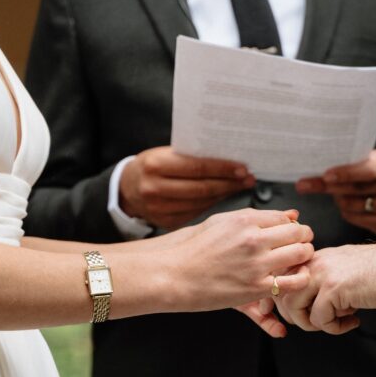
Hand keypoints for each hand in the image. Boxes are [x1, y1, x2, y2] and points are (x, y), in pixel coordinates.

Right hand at [120, 147, 255, 228]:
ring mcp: (159, 209)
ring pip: (202, 203)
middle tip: (248, 179)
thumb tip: (228, 160)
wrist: (127, 189)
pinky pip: (197, 213)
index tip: (242, 168)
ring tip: (240, 186)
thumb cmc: (151, 166)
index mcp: (155, 165)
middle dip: (229, 183)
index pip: (197, 167)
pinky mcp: (166, 223)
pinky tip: (223, 197)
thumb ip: (191, 157)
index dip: (223, 169)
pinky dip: (213, 205)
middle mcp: (154, 188)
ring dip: (224, 195)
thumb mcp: (164, 154)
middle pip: (202, 188)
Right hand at [160, 208, 313, 317]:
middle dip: (304, 239)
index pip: (286, 218)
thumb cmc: (193, 249)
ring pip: (301, 254)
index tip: (293, 233)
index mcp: (245, 220)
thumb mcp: (222, 222)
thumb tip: (290, 214)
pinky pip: (294, 281)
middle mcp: (253, 239)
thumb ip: (257, 217)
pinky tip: (295, 278)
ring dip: (305, 257)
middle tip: (301, 245)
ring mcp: (256, 264)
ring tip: (298, 261)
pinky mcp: (256, 287)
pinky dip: (301, 278)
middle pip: (299, 233)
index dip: (294, 226)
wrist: (172, 275)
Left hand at [272, 241, 375, 334]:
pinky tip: (354, 320)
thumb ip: (323, 283)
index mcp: (315, 258)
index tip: (291, 316)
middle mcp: (314, 263)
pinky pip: (320, 320)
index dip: (280, 302)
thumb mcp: (343, 272)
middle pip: (283, 297)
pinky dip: (336, 328)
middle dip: (298, 318)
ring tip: (337, 322)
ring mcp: (322, 274)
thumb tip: (308, 308)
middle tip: (322, 322)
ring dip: (314, 324)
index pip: (282, 280)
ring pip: (295, 309)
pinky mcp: (333, 289)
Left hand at [296, 148, 375, 232]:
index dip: (347, 174)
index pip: (369, 170)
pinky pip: (356, 218)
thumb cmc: (367, 170)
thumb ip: (338, 166)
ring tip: (336, 193)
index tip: (325, 176)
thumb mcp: (359, 160)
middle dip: (332, 187)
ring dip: (338, 200)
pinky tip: (345, 204)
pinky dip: (345, 212)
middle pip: (358, 188)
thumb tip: (302, 181)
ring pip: (354, 205)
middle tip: (306, 184)